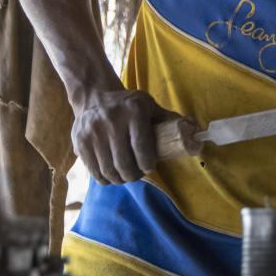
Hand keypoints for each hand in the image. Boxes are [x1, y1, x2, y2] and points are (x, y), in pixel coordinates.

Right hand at [71, 88, 195, 184]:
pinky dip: (105, 179)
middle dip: (134, 175)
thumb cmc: (128, 104)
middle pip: (124, 164)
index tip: (150, 168)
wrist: (94, 96)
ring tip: (126, 174)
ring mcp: (92, 132)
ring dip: (120, 179)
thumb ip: (169, 118)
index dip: (148, 164)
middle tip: (138, 173)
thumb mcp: (148, 105)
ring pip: (109, 171)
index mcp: (133, 111)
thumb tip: (195, 130)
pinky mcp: (79, 142)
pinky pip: (94, 172)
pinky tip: (112, 174)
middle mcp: (111, 121)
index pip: (142, 148)